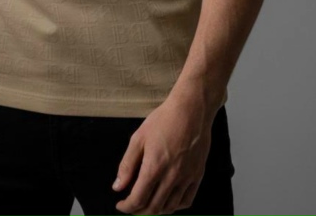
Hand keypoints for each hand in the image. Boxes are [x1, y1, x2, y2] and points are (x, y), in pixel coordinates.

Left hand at [112, 94, 214, 214]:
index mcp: (154, 167)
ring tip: (147, 204)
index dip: (127, 207)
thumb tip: (117, 186)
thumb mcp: (138, 138)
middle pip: (153, 208)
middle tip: (131, 205)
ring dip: (156, 211)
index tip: (121, 205)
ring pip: (170, 208)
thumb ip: (127, 165)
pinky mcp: (197, 175)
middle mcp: (171, 177)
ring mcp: (187, 178)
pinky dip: (175, 207)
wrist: (191, 110)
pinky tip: (167, 200)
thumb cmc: (164, 120)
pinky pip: (186, 201)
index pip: (138, 200)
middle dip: (139, 211)